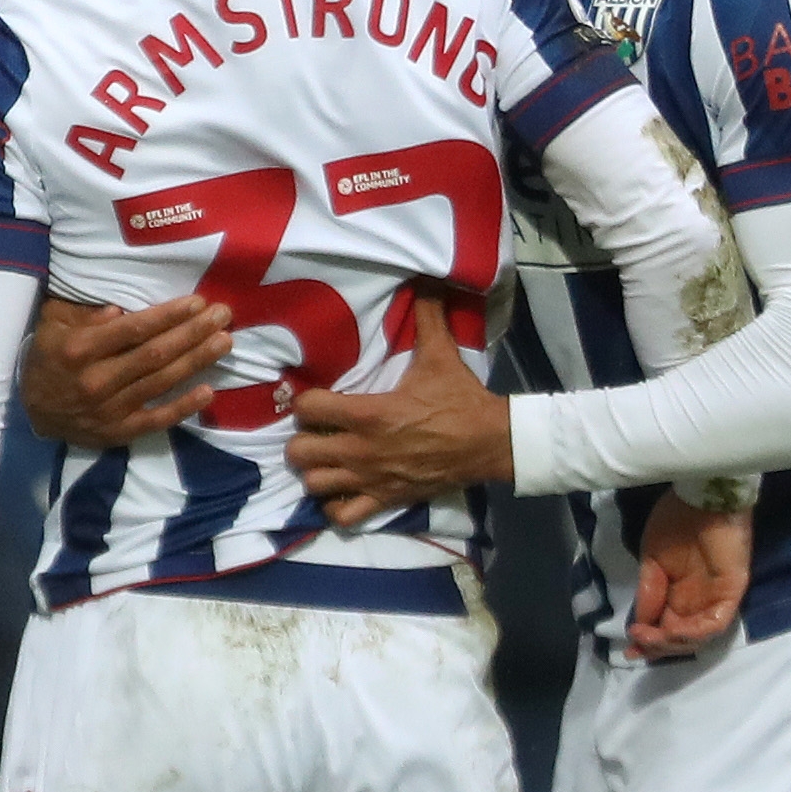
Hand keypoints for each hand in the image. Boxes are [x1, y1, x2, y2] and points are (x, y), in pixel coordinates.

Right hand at [24, 294, 229, 447]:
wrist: (33, 411)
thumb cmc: (49, 358)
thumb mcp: (53, 324)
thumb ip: (82, 312)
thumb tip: (119, 309)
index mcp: (81, 348)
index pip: (134, 329)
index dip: (169, 315)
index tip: (198, 302)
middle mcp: (97, 379)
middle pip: (155, 354)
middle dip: (193, 333)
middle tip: (223, 316)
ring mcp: (110, 409)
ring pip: (161, 382)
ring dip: (197, 361)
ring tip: (224, 342)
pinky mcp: (119, 432)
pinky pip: (157, 419)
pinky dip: (183, 406)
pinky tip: (208, 391)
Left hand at [284, 304, 507, 524]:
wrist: (491, 442)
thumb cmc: (460, 399)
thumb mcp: (440, 353)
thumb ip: (426, 315)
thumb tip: (426, 276)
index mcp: (368, 413)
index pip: (307, 409)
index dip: (303, 403)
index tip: (313, 399)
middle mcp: (361, 450)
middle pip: (299, 453)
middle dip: (301, 441)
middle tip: (315, 433)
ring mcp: (371, 479)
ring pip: (314, 485)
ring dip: (315, 473)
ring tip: (326, 461)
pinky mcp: (385, 500)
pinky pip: (342, 515)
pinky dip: (335, 506)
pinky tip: (342, 490)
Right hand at [628, 493, 748, 658]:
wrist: (701, 495)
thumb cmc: (676, 520)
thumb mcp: (652, 561)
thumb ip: (649, 592)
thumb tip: (640, 623)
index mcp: (678, 592)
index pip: (665, 627)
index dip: (649, 642)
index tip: (629, 650)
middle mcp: (697, 600)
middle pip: (680, 638)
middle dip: (658, 647)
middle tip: (638, 643)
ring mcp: (716, 598)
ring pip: (698, 636)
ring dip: (673, 643)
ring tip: (652, 636)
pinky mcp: (731, 592)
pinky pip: (716, 623)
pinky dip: (694, 632)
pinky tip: (674, 630)